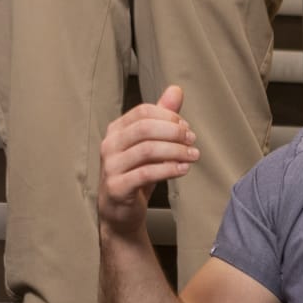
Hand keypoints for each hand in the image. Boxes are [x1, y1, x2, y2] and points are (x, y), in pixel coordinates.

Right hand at [97, 86, 194, 238]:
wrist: (120, 213)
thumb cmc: (136, 174)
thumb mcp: (151, 145)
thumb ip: (162, 118)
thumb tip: (176, 90)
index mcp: (116, 130)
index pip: (143, 111)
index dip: (169, 116)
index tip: (186, 127)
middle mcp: (109, 145)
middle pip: (145, 128)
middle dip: (174, 132)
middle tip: (193, 140)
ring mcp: (110, 166)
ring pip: (147, 150)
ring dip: (175, 151)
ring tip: (193, 155)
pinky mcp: (117, 187)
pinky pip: (146, 173)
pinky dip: (168, 169)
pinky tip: (183, 169)